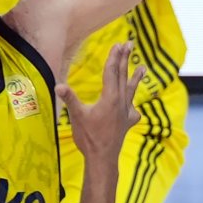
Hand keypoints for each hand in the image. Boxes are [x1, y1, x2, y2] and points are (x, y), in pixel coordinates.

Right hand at [58, 40, 141, 171]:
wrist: (102, 158)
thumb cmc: (89, 136)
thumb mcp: (77, 116)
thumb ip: (70, 99)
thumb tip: (58, 85)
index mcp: (110, 98)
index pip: (112, 72)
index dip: (114, 57)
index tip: (117, 44)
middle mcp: (121, 102)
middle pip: (123, 76)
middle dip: (125, 59)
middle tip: (129, 44)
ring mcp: (126, 112)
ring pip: (131, 90)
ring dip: (136, 78)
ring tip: (144, 67)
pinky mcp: (127, 122)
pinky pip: (132, 109)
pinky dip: (132, 104)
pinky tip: (132, 107)